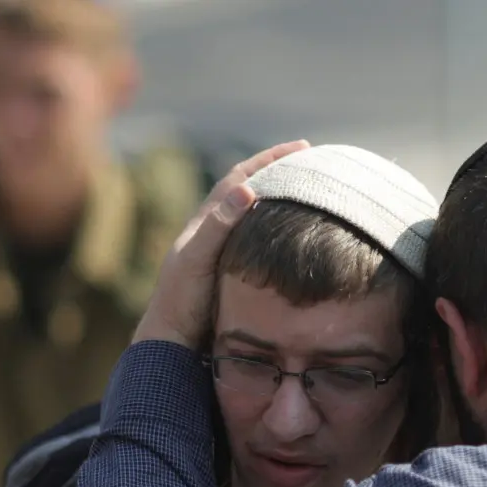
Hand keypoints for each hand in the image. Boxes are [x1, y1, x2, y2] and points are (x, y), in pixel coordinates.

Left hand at [134, 140, 310, 348]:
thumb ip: (219, 225)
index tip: (302, 147)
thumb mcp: (197, 258)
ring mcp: (223, 251)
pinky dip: (279, 230)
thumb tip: (247, 189)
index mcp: (205, 221)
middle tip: (314, 164)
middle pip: (251, 191)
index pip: (241, 178)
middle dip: (280, 174)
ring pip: (257, 216)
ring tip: (312, 193)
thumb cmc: (182, 299)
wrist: (172, 339)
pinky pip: (260, 241)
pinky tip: (298, 236)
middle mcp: (215, 231)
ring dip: (281, 201)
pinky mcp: (232, 272)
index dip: (270, 159)